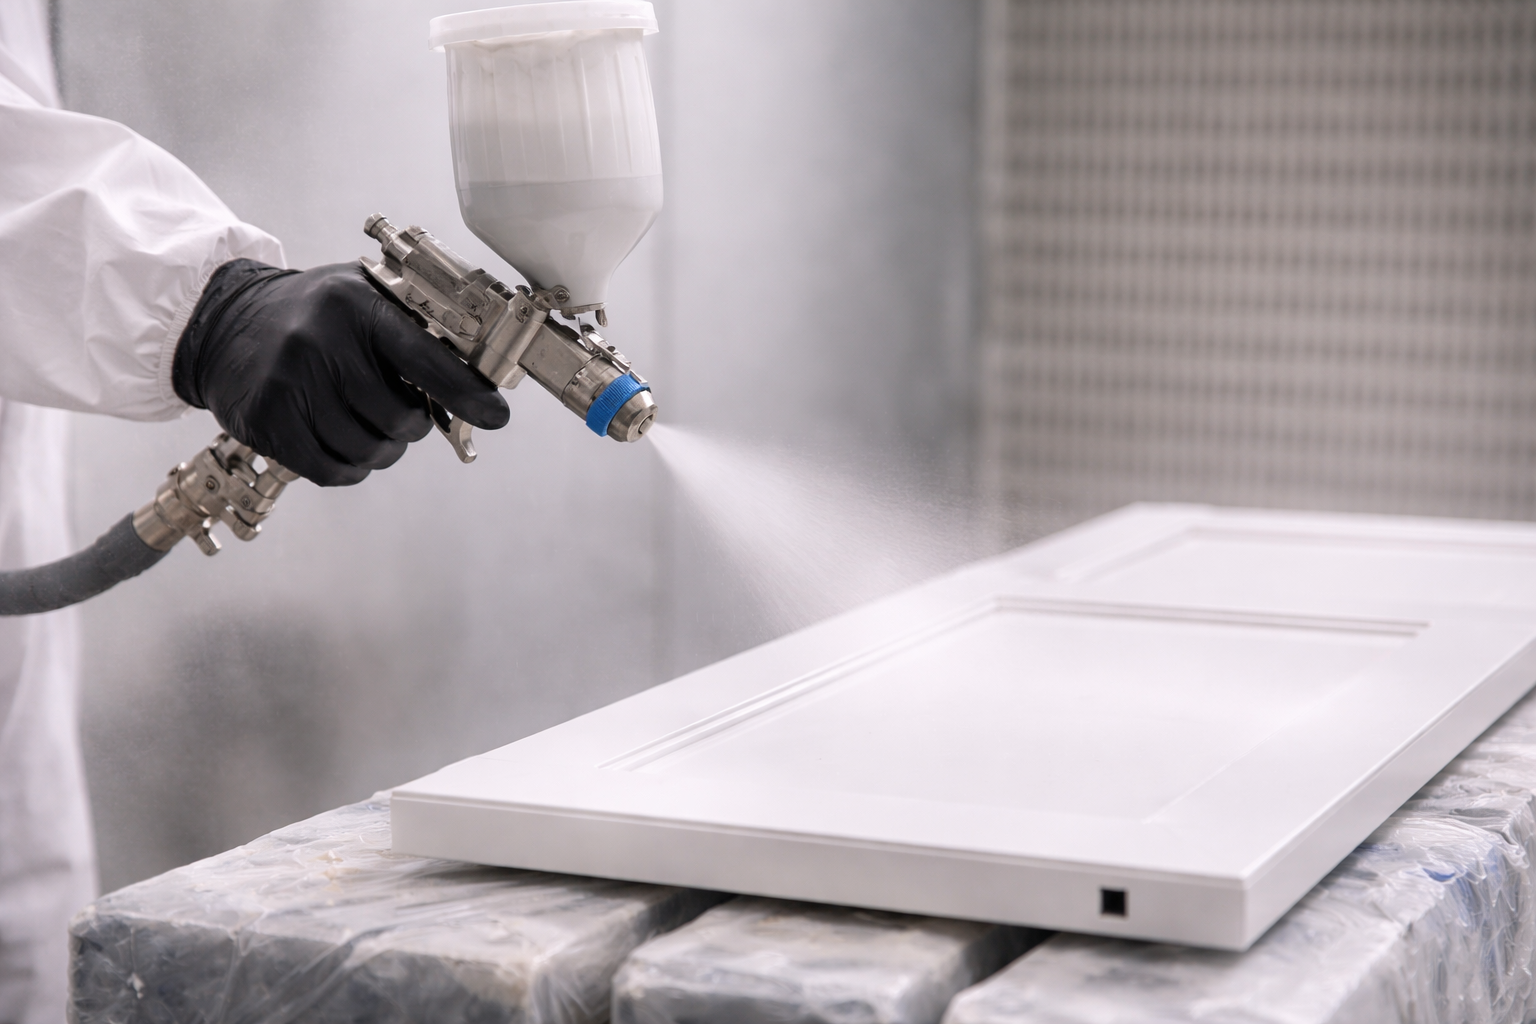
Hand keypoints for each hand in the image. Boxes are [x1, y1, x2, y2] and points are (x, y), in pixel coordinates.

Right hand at [173, 260, 508, 484]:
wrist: (224, 322)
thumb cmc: (313, 314)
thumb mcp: (363, 295)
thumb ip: (414, 326)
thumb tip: (478, 377)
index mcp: (356, 306)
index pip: (425, 358)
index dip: (467, 394)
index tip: (495, 416)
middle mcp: (320, 342)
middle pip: (400, 419)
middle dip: (413, 426)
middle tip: (402, 413)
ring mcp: (289, 383)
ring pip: (368, 451)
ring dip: (383, 451)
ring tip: (370, 426)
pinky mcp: (266, 421)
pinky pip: (332, 471)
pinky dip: (351, 468)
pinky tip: (345, 445)